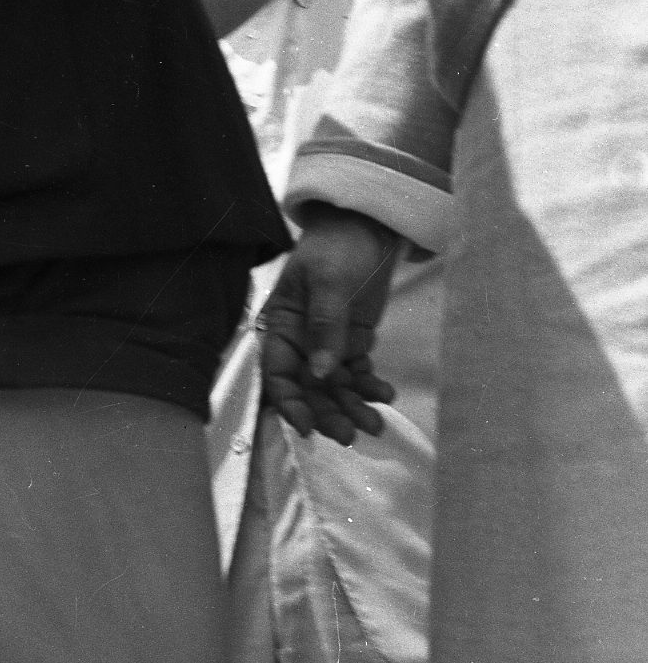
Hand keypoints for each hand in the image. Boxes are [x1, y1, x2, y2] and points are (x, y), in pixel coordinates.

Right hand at [256, 205, 402, 444]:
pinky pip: (357, 373)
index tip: (308, 427)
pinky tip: (384, 394)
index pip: (277, 373)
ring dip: (351, 406)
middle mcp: (299, 341)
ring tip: (375, 423)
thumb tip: (320, 372)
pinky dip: (369, 386)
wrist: (369, 228)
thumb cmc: (337, 247)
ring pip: (334, 386)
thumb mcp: (328, 282)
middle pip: (308, 388)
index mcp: (280, 325)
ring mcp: (326, 343)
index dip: (290, 402)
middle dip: (327, 412)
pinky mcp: (352, 342)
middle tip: (351, 434)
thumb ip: (326, 326)